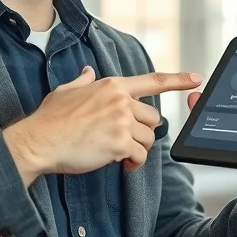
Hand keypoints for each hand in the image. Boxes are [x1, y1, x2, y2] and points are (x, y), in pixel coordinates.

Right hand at [5, 67, 201, 185]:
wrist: (39, 141)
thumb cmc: (50, 119)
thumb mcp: (66, 92)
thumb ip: (82, 81)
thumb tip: (88, 72)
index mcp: (112, 85)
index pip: (153, 80)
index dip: (178, 80)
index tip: (197, 79)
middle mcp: (120, 100)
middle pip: (153, 118)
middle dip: (142, 132)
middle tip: (124, 141)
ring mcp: (121, 121)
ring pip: (149, 139)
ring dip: (137, 150)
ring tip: (118, 154)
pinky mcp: (119, 142)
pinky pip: (139, 156)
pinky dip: (133, 164)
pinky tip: (119, 164)